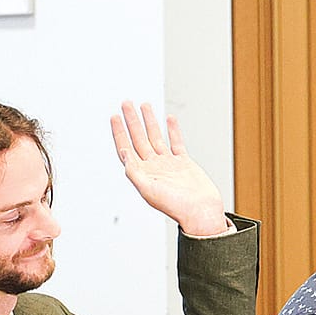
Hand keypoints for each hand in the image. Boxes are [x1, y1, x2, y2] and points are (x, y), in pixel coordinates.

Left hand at [110, 101, 230, 236]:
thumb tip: (123, 152)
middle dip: (132, 121)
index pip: (126, 148)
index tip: (114, 116)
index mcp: (142, 173)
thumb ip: (134, 171)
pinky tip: (169, 119)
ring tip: (144, 105)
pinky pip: (176, 142)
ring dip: (149, 121)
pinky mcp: (184, 163)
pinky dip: (173, 130)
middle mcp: (154, 167)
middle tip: (126, 103)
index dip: (119, 132)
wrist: (201, 211)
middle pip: (139, 138)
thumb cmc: (176, 206)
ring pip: (156, 137)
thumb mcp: (148, 189)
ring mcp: (169, 164)